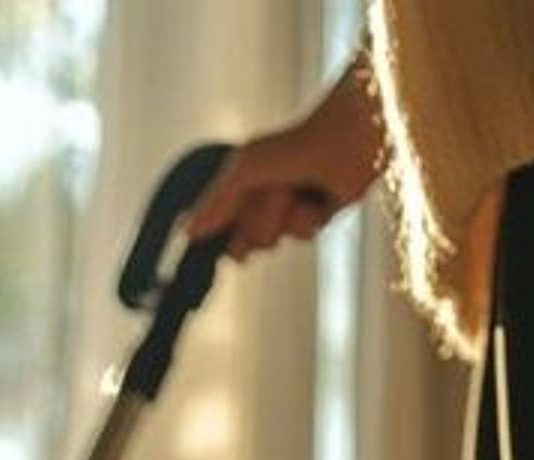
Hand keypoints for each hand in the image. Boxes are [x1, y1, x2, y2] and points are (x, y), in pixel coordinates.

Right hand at [187, 50, 383, 261]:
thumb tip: (186, 232)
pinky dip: (307, 221)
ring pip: (269, 243)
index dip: (215, 237)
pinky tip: (317, 201)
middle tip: (271, 194)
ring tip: (295, 191)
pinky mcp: (310, 219)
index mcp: (236, 185)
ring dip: (283, 218)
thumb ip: (215, 202)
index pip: (213, 228)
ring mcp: (283, 211)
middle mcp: (256, 200)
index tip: (214, 240)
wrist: (348, 141)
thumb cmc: (295, 145)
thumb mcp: (245, 169)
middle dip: (256, 223)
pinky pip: (299, 239)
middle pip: (240, 245)